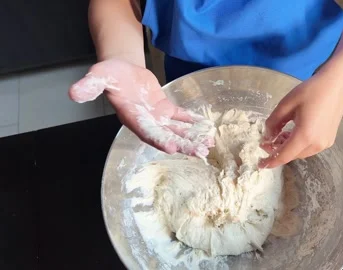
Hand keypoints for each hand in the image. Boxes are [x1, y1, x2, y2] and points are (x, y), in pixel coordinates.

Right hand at [68, 59, 214, 157]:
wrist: (120, 70)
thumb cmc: (109, 74)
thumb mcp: (98, 76)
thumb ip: (89, 86)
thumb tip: (74, 93)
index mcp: (132, 118)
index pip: (146, 132)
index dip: (159, 139)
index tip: (172, 147)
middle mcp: (146, 122)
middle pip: (166, 136)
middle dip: (183, 145)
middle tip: (199, 153)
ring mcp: (156, 117)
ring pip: (176, 130)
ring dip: (191, 138)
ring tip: (207, 145)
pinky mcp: (164, 108)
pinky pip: (180, 117)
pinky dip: (192, 121)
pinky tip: (205, 127)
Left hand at [260, 62, 342, 167]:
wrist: (336, 85)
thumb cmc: (311, 91)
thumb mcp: (286, 104)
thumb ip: (273, 122)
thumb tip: (267, 135)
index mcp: (305, 136)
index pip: (284, 155)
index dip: (271, 161)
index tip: (260, 164)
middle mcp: (316, 144)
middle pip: (292, 155)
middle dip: (278, 151)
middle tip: (267, 141)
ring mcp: (325, 143)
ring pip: (300, 153)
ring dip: (288, 148)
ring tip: (280, 135)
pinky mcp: (329, 140)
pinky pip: (309, 148)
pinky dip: (298, 145)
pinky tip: (293, 133)